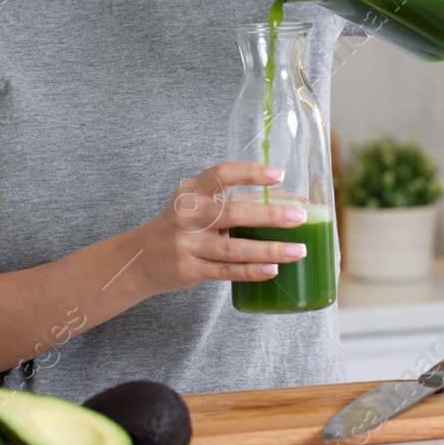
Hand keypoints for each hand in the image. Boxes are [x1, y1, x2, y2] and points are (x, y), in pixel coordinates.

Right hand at [136, 162, 310, 295]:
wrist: (143, 257)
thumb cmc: (185, 225)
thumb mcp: (200, 205)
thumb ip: (238, 201)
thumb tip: (294, 202)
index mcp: (191, 191)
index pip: (221, 175)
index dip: (250, 172)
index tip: (278, 175)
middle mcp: (187, 215)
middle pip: (232, 213)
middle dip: (270, 215)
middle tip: (300, 216)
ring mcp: (186, 244)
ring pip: (234, 248)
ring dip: (269, 249)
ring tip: (297, 250)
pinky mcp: (189, 270)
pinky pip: (226, 271)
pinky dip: (251, 271)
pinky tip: (272, 270)